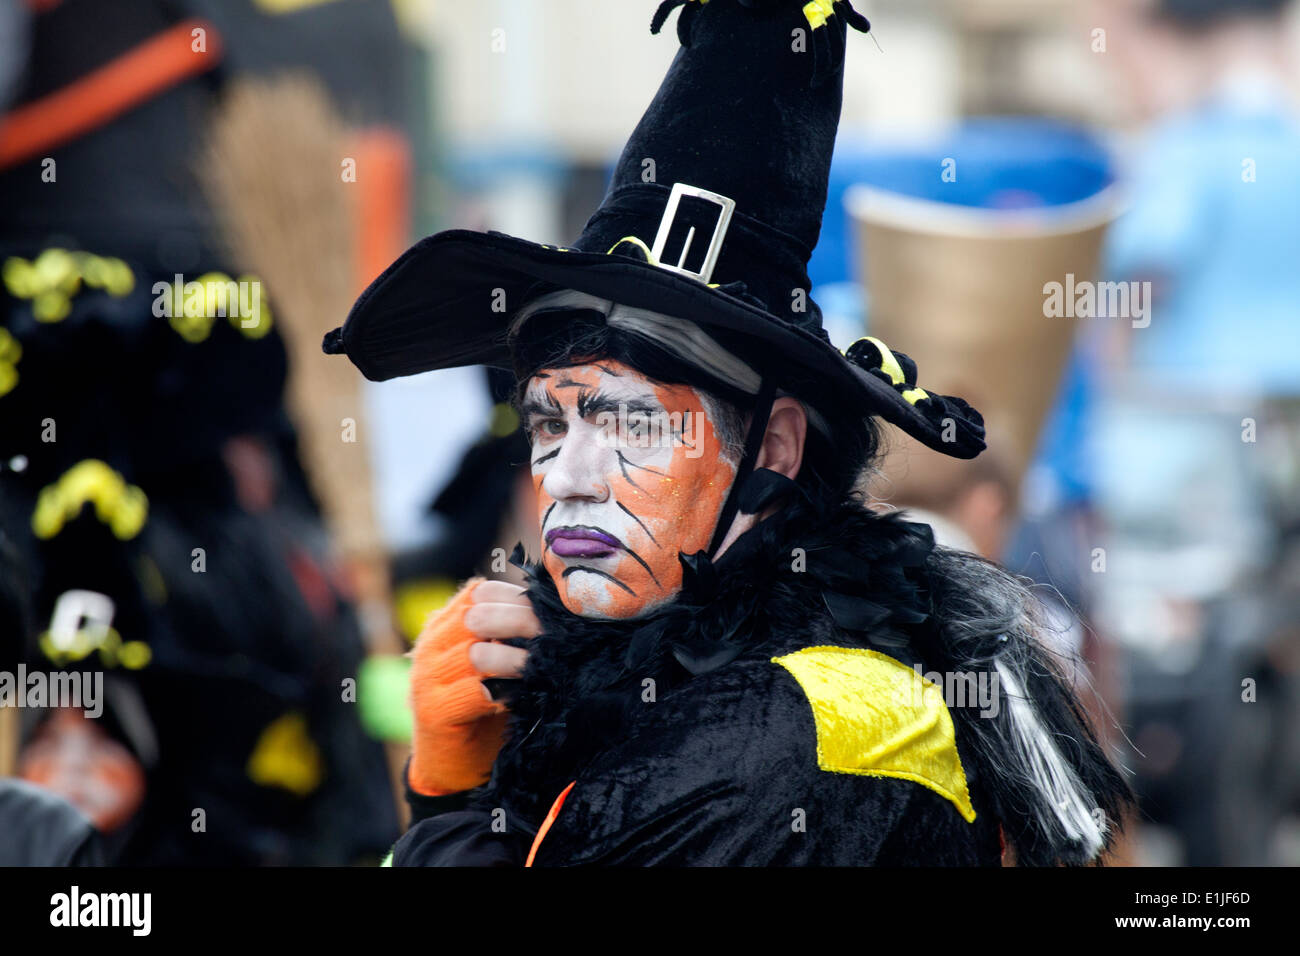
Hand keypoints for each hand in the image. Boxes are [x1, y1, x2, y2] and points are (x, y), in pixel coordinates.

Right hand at [408, 578, 539, 795]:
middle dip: (520, 624)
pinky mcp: (433, 710)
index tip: (550, 613)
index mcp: (444, 627)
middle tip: (556, 636)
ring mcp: (427, 678)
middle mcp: (430, 647)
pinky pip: (474, 691)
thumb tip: (552, 607)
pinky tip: (524, 697)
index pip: (480, 594)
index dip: (516, 600)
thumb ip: (507, 635)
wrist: (451, 767)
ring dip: (515, 659)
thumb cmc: (483, 709)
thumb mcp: (494, 664)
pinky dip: (505, 693)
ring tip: (545, 665)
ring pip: (475, 652)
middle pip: (478, 618)